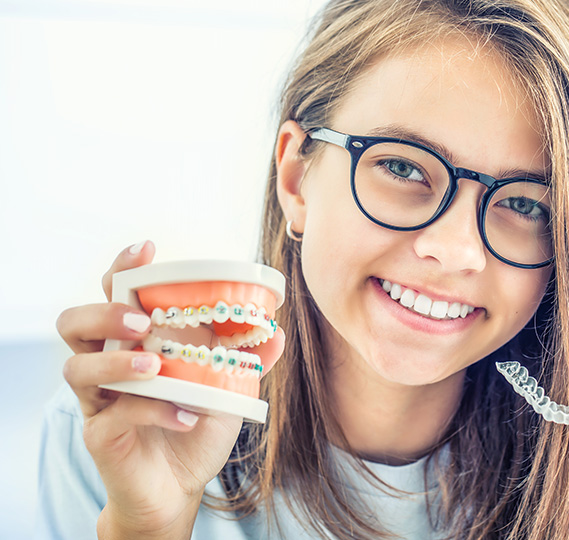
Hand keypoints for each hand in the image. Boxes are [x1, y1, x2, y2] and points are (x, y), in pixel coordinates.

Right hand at [56, 242, 284, 538]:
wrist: (180, 485)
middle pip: (75, 322)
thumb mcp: (228, 387)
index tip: (148, 250)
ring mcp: (100, 399)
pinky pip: (115, 414)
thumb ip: (247, 358)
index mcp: (136, 340)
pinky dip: (154, 410)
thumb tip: (276, 331)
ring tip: (155, 366)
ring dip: (116, 361)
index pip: (115, 293)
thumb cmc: (196, 424)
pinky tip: (186, 416)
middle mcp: (109, 363)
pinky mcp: (101, 434)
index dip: (124, 267)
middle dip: (105, 313)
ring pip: (77, 367)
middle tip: (142, 321)